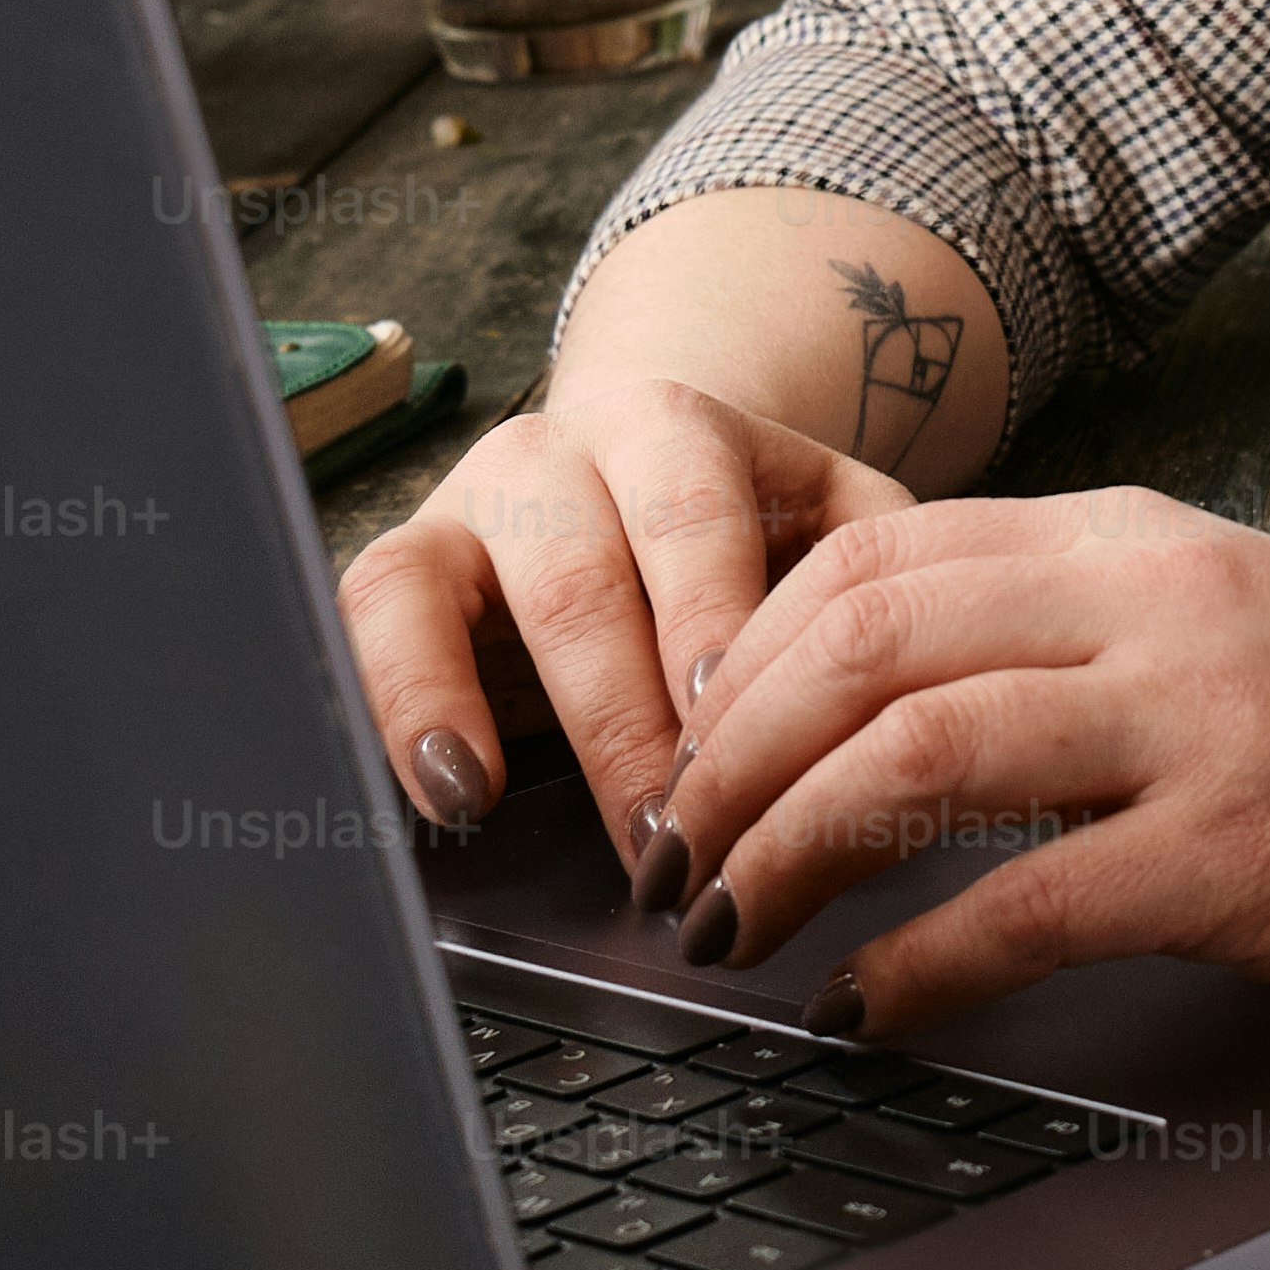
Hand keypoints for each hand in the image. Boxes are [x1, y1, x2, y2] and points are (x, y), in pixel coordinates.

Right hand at [340, 373, 914, 903]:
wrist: (642, 469)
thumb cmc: (753, 525)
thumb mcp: (839, 522)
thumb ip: (875, 576)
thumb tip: (905, 682)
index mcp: (673, 429)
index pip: (691, 523)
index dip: (709, 628)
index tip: (730, 726)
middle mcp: (553, 452)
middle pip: (573, 583)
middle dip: (617, 722)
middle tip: (664, 841)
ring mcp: (461, 505)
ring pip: (436, 590)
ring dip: (461, 706)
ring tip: (486, 802)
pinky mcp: (397, 566)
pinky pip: (364, 621)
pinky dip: (386, 705)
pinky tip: (433, 792)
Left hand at [647, 484, 1269, 1034]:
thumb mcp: (1214, 616)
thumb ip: (1060, 628)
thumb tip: (852, 696)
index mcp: (1133, 536)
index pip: (871, 555)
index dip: (742, 655)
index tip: (689, 752)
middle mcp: (1155, 602)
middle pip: (859, 639)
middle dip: (726, 758)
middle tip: (673, 860)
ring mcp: (1201, 720)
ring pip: (914, 751)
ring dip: (785, 849)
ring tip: (731, 928)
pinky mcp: (1242, 853)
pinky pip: (1021, 903)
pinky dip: (910, 966)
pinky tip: (865, 1010)